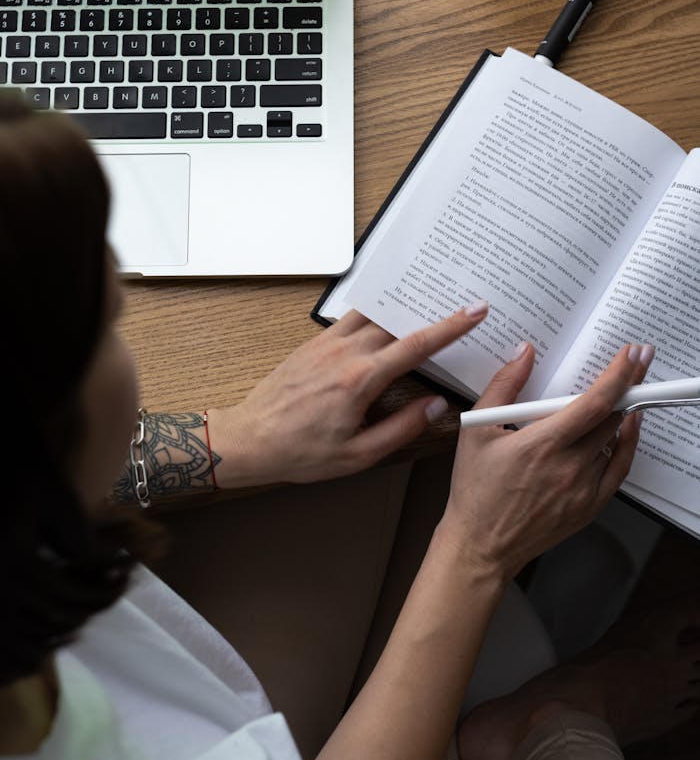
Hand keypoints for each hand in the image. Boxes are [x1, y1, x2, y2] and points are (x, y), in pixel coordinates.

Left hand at [207, 305, 487, 487]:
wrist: (250, 439)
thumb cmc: (301, 452)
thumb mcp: (359, 454)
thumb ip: (402, 428)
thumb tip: (437, 406)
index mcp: (360, 380)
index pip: (417, 345)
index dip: (452, 326)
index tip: (475, 310)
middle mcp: (345, 353)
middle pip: (399, 322)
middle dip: (432, 313)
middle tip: (461, 305)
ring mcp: (327, 343)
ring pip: (375, 314)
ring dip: (403, 308)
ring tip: (429, 305)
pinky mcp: (314, 343)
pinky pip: (352, 318)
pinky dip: (375, 314)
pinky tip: (385, 320)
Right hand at [437, 342, 653, 581]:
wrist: (481, 544)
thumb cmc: (475, 489)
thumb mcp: (476, 429)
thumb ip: (503, 385)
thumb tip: (525, 353)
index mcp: (541, 445)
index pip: (594, 403)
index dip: (619, 375)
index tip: (631, 355)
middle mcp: (568, 468)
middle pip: (613, 418)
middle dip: (627, 386)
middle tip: (636, 364)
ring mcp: (582, 490)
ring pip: (616, 441)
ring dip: (623, 414)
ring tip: (625, 394)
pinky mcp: (589, 507)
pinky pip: (619, 470)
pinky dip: (626, 445)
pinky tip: (624, 429)